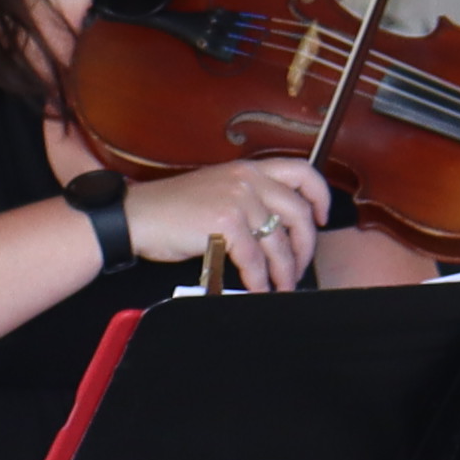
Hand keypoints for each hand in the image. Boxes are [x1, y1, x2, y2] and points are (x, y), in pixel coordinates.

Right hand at [125, 155, 331, 291]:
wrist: (136, 217)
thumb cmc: (171, 210)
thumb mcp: (217, 190)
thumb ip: (249, 199)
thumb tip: (276, 231)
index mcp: (248, 169)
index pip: (302, 171)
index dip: (320, 196)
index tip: (323, 218)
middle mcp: (248, 179)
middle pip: (299, 214)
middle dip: (305, 247)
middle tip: (300, 268)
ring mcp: (238, 199)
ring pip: (278, 243)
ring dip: (284, 272)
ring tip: (280, 287)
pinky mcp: (225, 223)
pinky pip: (254, 260)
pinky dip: (259, 280)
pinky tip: (257, 289)